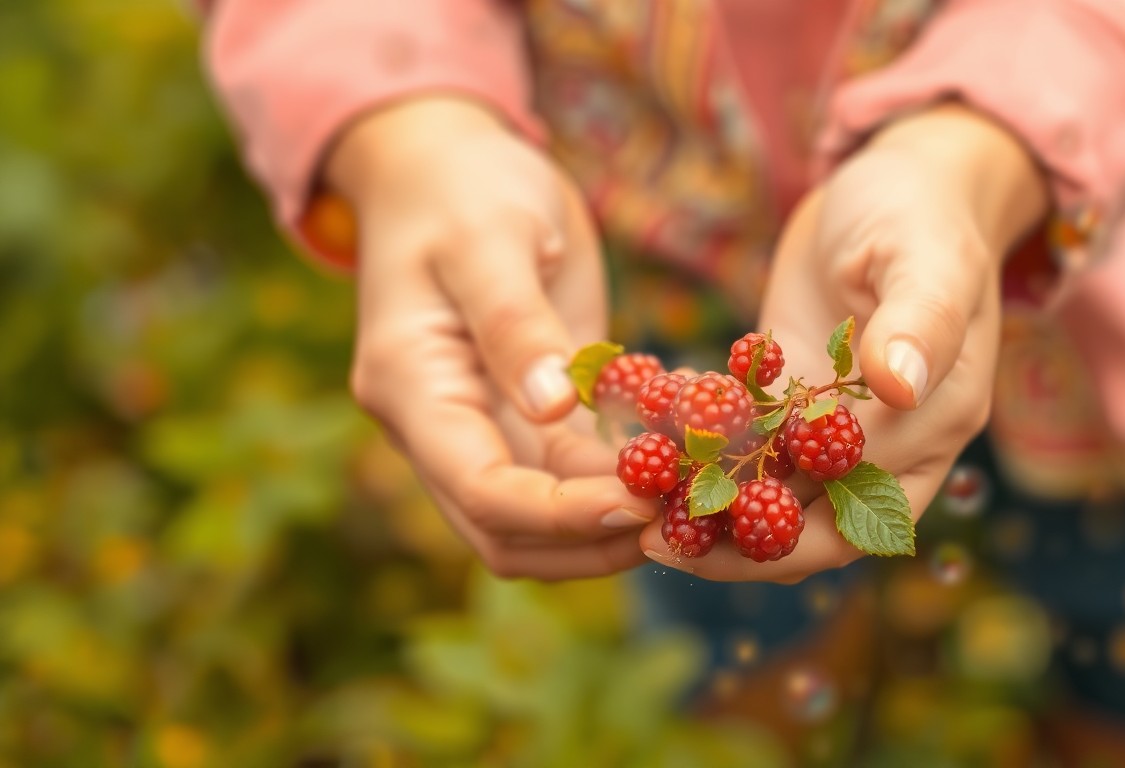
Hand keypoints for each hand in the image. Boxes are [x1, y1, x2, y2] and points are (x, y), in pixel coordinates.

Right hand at [328, 97, 655, 579]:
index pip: (480, 491)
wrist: (443, 162)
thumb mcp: (490, 237)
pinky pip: (565, 473)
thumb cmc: (461, 185)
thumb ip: (516, 323)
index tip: (643, 502)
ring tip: (690, 500)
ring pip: (537, 520)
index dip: (560, 514)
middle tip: (682, 516)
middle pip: (505, 532)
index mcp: (409, 386)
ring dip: (607, 524)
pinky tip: (678, 464)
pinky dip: (616, 481)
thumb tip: (552, 407)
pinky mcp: (519, 413)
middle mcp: (433, 425)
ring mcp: (476, 424)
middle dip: (589, 539)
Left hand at [643, 105, 1046, 581]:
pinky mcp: (793, 398)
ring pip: (770, 493)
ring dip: (704, 502)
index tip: (710, 530)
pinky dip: (697, 450)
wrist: (902, 179)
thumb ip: (920, 321)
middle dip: (730, 542)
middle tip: (648, 539)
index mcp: (935, 423)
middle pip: (810, 525)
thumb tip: (898, 385)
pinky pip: (745, 443)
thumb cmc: (923, 212)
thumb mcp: (929, 259)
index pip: (860, 509)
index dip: (787, 535)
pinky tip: (640, 447)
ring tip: (631, 502)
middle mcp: (891, 441)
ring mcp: (836, 424)